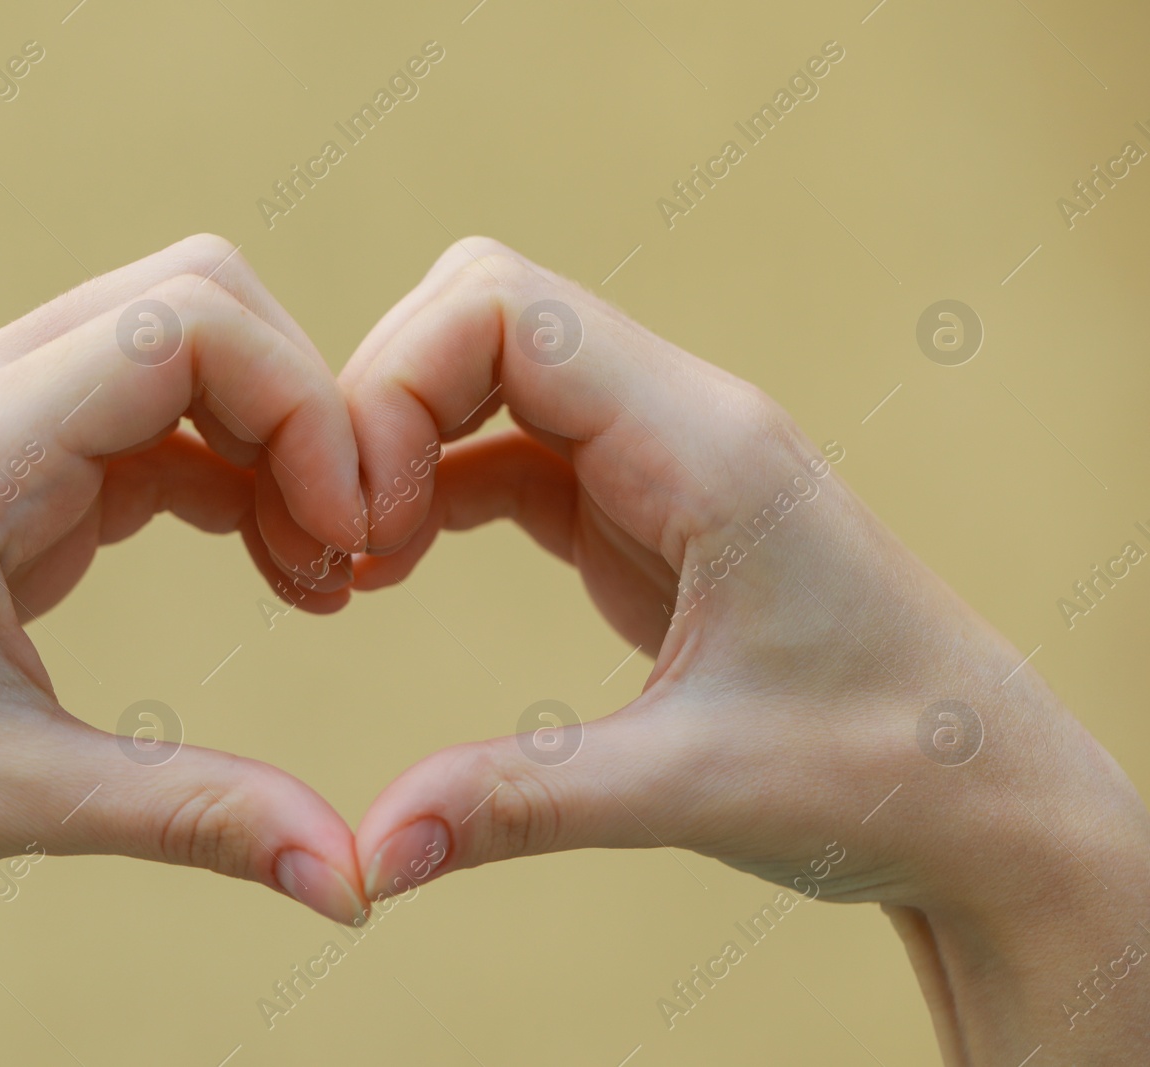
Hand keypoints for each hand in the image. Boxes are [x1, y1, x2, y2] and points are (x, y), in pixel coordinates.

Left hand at [0, 235, 371, 1015]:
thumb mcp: (12, 800)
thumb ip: (199, 816)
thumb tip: (354, 879)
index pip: (188, 322)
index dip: (304, 408)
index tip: (348, 539)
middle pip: (195, 301)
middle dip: (300, 407)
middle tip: (345, 546)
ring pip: (175, 351)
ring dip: (267, 441)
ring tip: (314, 571)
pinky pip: (142, 425)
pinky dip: (223, 475)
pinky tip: (263, 562)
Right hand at [340, 238, 1149, 1060]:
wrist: (986, 796)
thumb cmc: (883, 774)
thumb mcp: (694, 789)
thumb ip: (519, 805)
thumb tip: (368, 856)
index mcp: (708, 450)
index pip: (506, 310)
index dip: (395, 386)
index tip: (361, 527)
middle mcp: (681, 422)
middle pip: (481, 309)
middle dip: (380, 402)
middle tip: (343, 540)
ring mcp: (659, 457)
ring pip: (488, 368)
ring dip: (400, 441)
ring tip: (354, 561)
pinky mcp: (638, 508)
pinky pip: (507, 446)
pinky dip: (433, 485)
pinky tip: (395, 566)